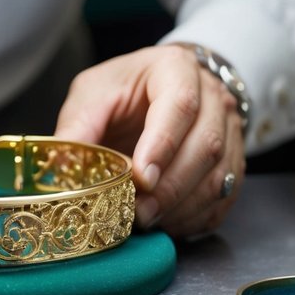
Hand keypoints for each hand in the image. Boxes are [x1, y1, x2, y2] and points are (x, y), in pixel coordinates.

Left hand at [53, 44, 244, 238]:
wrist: (157, 91)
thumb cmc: (124, 91)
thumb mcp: (93, 94)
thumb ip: (79, 127)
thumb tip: (61, 168)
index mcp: (176, 69)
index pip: (180, 105)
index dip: (162, 145)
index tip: (140, 178)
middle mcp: (213, 98)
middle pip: (206, 145)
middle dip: (171, 187)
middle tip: (138, 212)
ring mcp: (230, 131)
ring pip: (220, 175)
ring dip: (184, 207)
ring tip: (148, 221)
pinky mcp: (233, 162)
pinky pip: (225, 197)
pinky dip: (197, 218)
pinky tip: (168, 225)